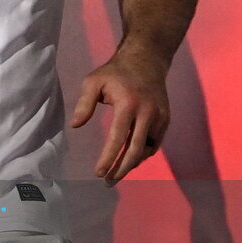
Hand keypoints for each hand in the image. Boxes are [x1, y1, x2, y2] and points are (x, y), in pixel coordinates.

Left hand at [70, 49, 169, 185]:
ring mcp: (160, 117)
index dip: (108, 158)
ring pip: (147, 150)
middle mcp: (147, 114)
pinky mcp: (166, 119)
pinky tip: (130, 159)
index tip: (98, 173)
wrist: (147, 60)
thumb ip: (84, 103)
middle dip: (121, 169)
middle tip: (108, 182)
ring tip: (116, 173)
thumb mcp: (94, 81)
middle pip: (136, 151)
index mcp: (128, 104)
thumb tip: (75, 126)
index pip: (118, 138)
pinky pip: (154, 144)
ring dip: (132, 164)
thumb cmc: (115, 72)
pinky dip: (143, 154)